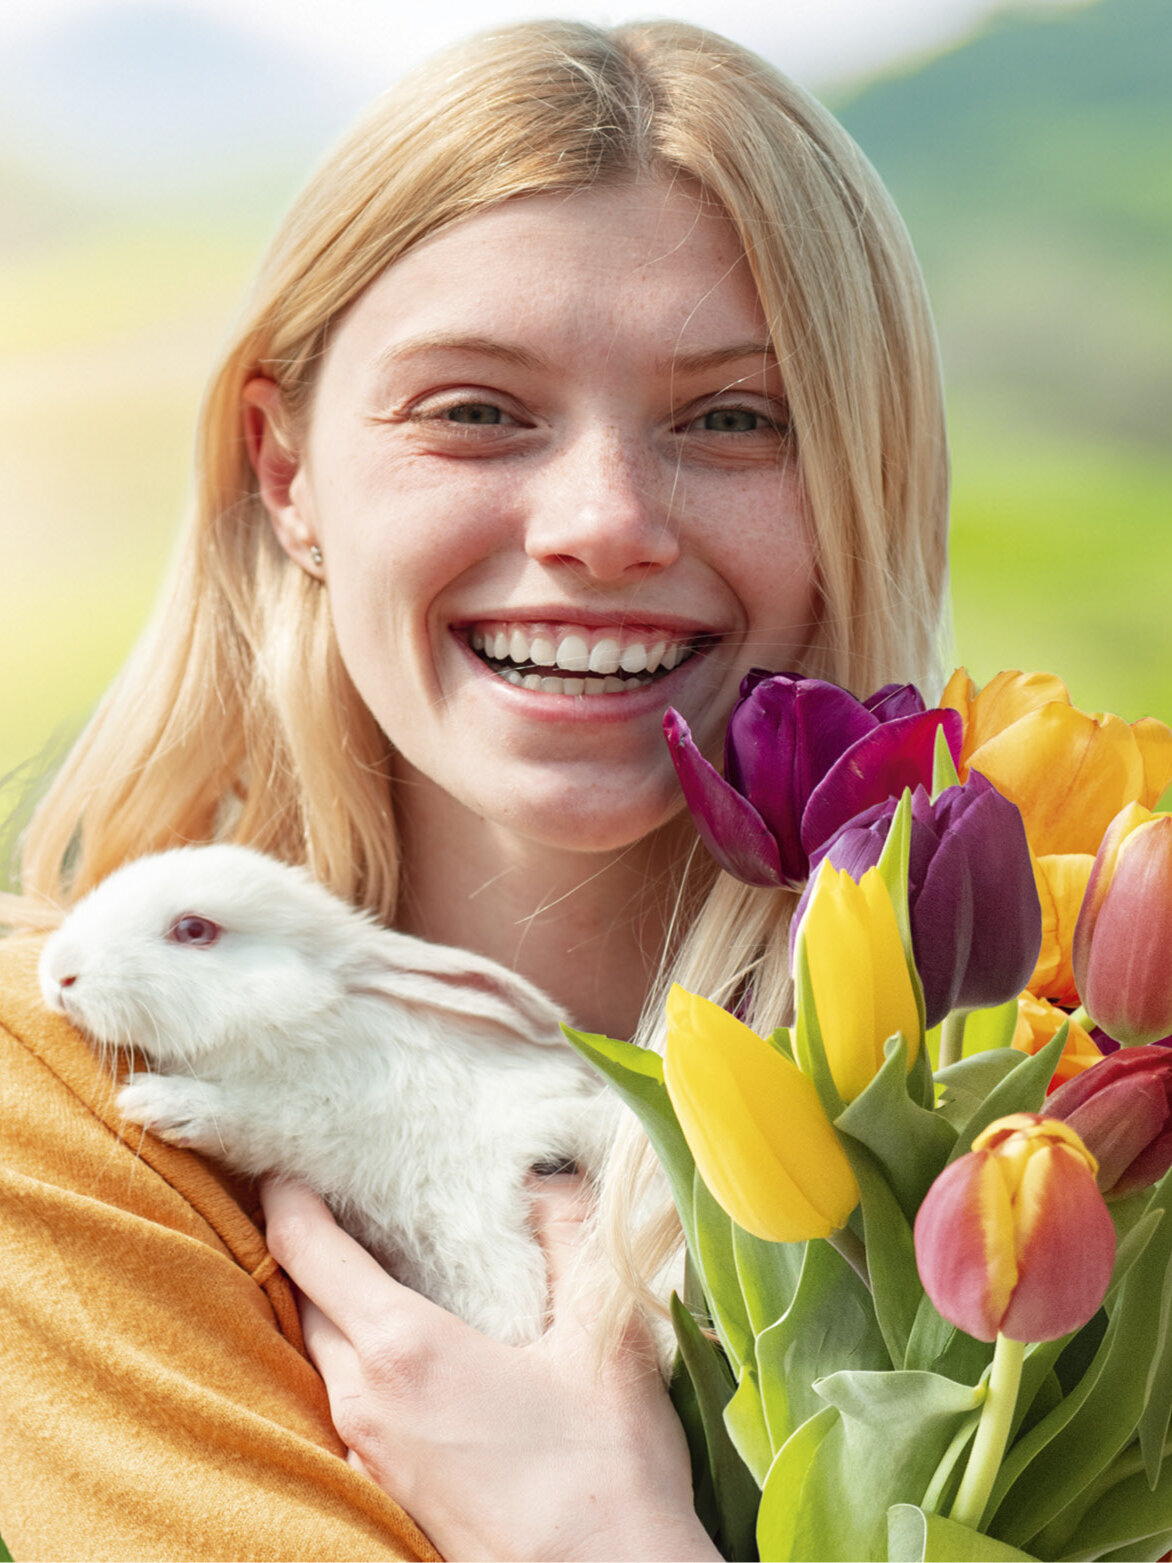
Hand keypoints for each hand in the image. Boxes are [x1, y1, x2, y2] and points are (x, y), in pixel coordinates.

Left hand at [260, 1175, 719, 1561]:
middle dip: (311, 1250)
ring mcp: (370, 1460)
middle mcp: (366, 1406)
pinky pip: (348, 1413)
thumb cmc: (604, 1472)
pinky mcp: (388, 1499)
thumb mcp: (602, 1334)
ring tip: (377, 1272)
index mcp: (404, 1351)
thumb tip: (546, 1179)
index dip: (288, 1197)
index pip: (309, 1252)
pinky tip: (413, 1364)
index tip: (285, 1161)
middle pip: (305, 1306)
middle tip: (341, 1203)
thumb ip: (569, 1236)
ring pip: (323, 1364)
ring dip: (335, 1313)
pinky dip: (361, 1369)